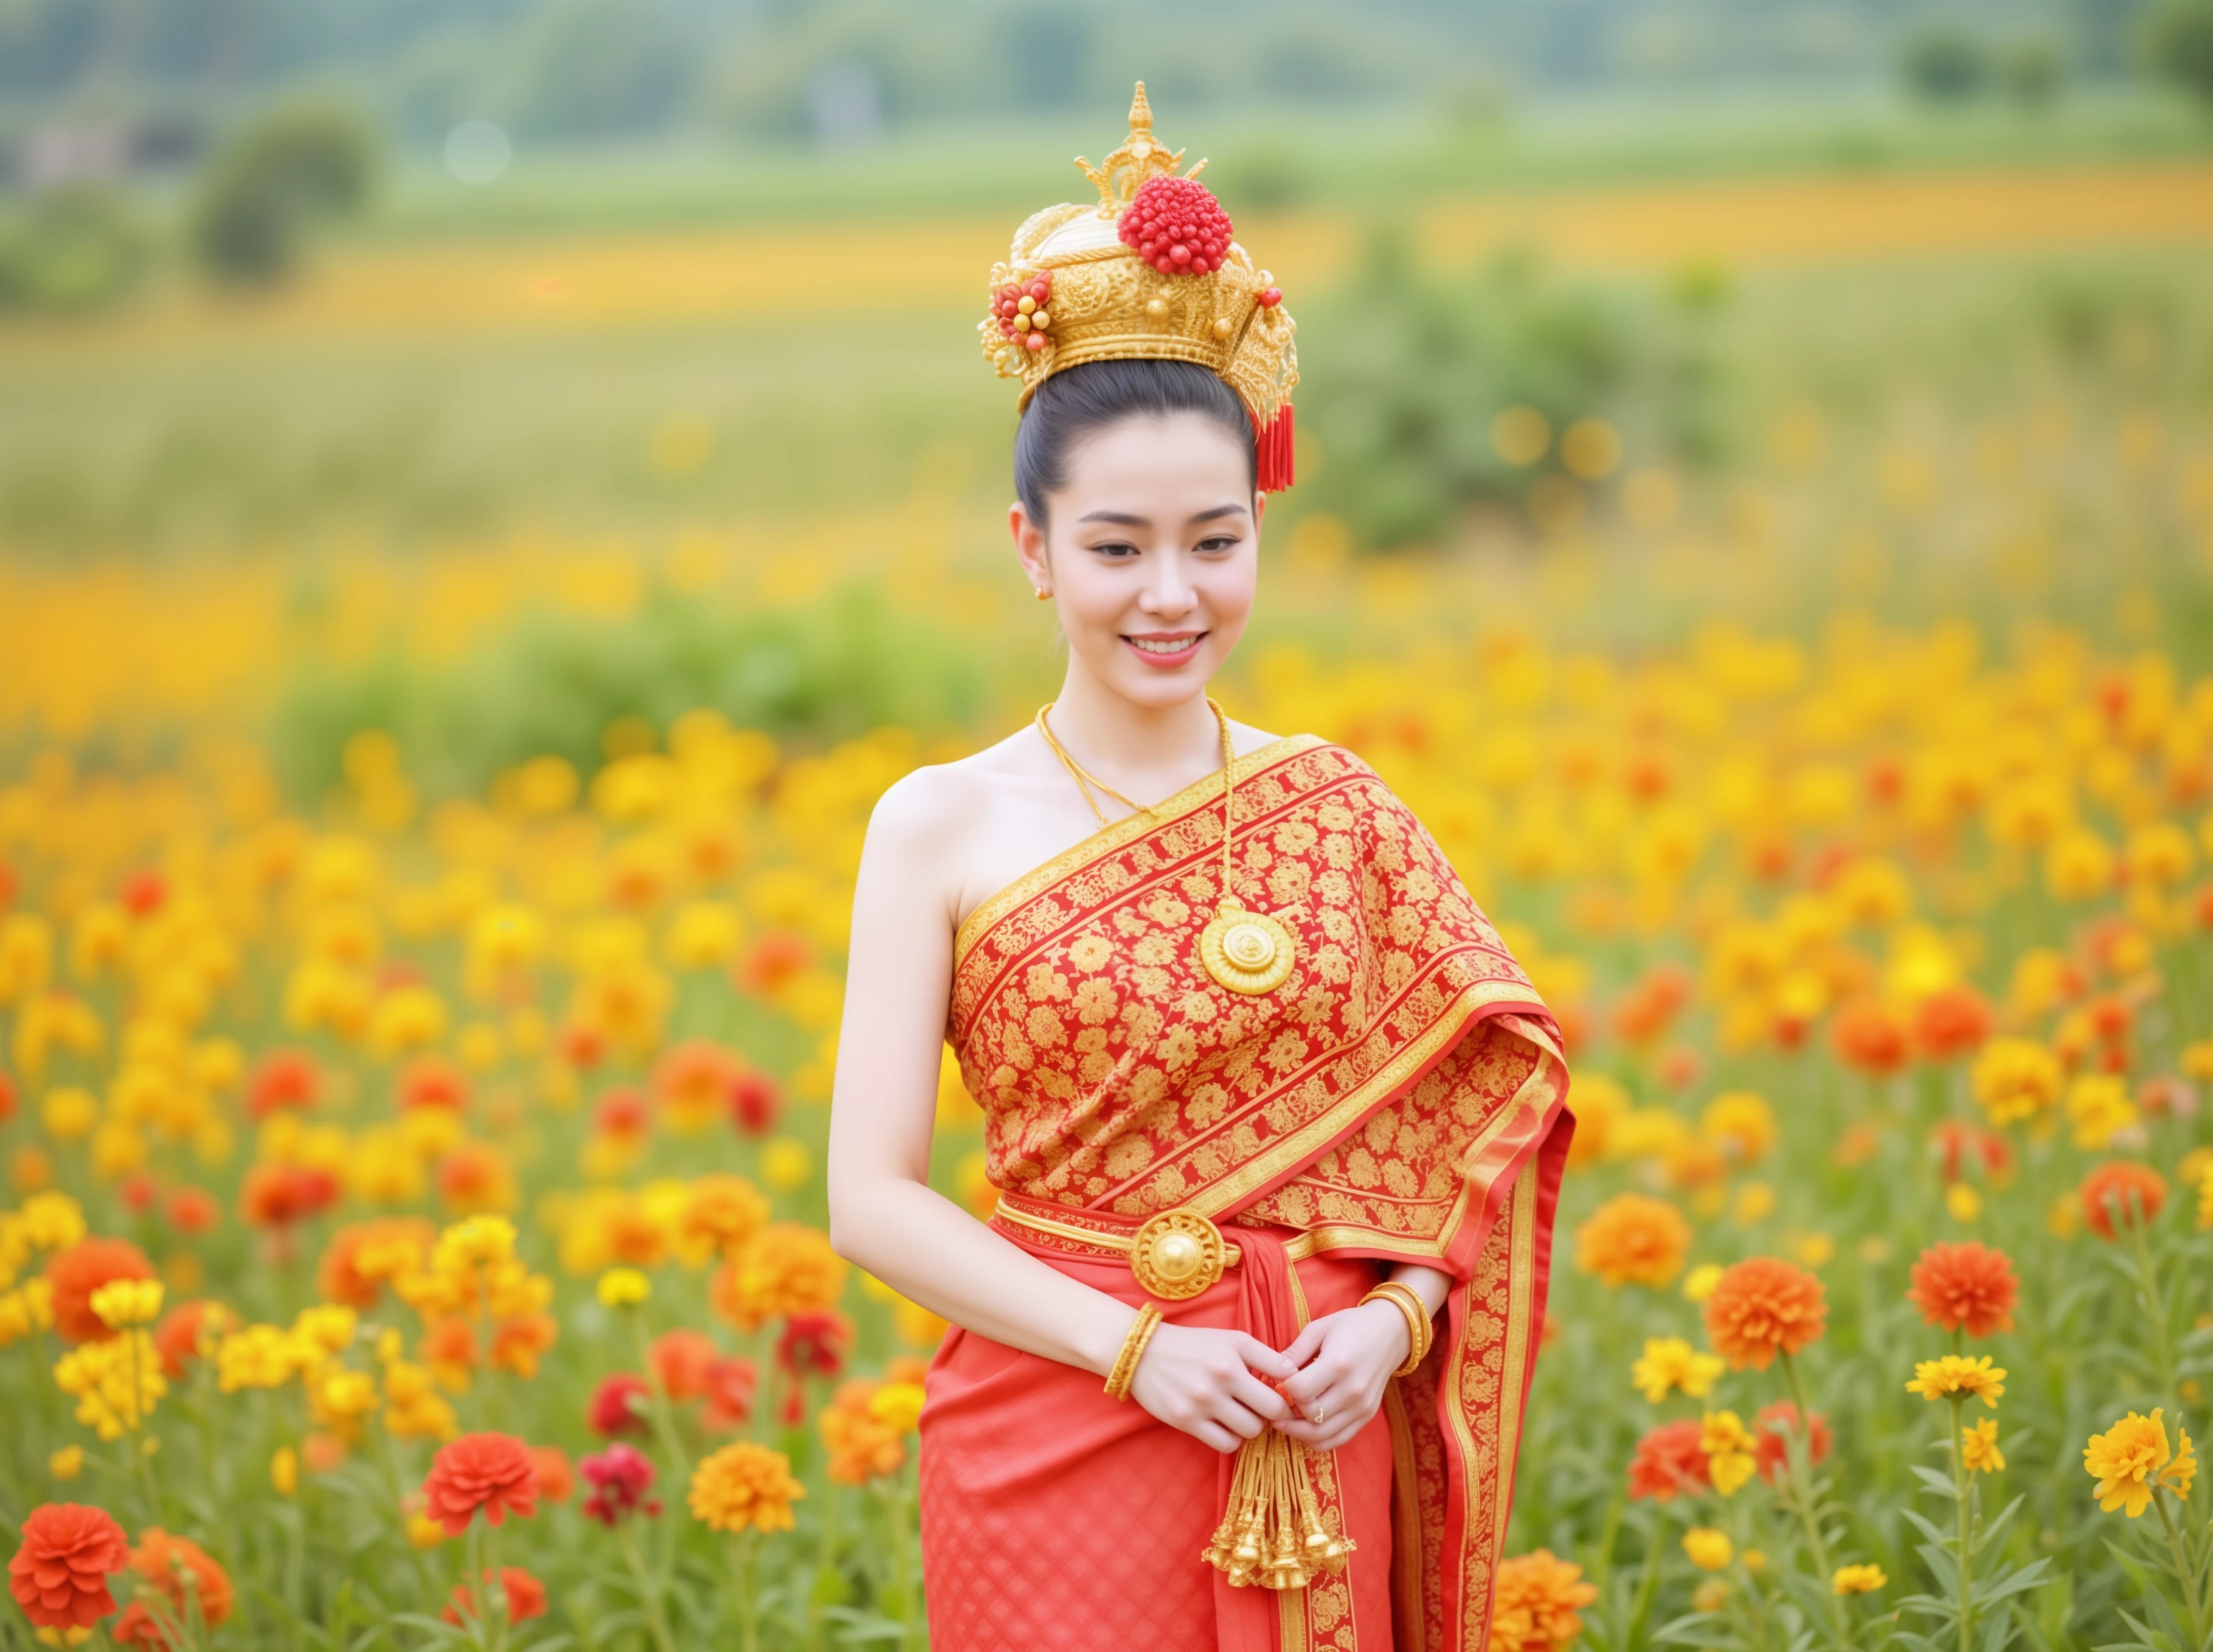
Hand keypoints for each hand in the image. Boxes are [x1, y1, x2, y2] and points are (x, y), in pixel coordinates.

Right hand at [1127, 1321, 1298, 1452]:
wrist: (1144, 1354)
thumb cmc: (1194, 1345)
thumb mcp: (1231, 1339)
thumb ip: (1265, 1356)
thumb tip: (1295, 1375)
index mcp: (1234, 1355)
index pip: (1283, 1379)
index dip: (1291, 1390)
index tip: (1287, 1393)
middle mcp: (1220, 1378)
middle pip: (1272, 1411)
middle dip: (1274, 1413)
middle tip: (1266, 1409)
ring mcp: (1202, 1402)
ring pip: (1250, 1431)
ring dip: (1252, 1426)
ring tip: (1243, 1414)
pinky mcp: (1186, 1421)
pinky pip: (1226, 1444)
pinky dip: (1232, 1439)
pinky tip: (1226, 1425)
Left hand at [1271, 1301, 1410, 1451]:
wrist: (1391, 1333)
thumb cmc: (1351, 1326)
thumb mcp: (1319, 1328)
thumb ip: (1294, 1351)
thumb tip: (1271, 1372)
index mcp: (1338, 1364)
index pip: (1299, 1391)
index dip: (1283, 1389)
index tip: (1280, 1381)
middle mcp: (1352, 1390)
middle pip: (1309, 1418)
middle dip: (1287, 1413)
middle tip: (1276, 1404)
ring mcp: (1361, 1407)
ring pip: (1321, 1436)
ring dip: (1297, 1432)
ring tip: (1285, 1420)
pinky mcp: (1366, 1416)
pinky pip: (1338, 1440)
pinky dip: (1317, 1440)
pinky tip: (1305, 1427)